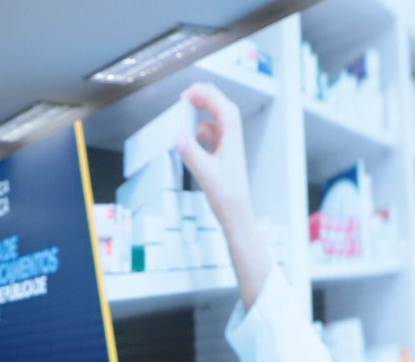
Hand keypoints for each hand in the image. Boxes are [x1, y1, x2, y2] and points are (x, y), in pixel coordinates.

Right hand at [175, 82, 251, 228]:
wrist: (236, 214)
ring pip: (213, 120)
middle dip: (201, 99)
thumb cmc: (227, 196)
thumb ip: (191, 152)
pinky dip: (199, 133)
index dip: (203, 94)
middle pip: (219, 106)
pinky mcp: (222, 155)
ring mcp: (228, 145)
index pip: (220, 103)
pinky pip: (210, 135)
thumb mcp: (206, 173)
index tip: (185, 95)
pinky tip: (190, 142)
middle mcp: (232, 137)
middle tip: (183, 101)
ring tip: (183, 122)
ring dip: (199, 117)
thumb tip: (178, 135)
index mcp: (232, 136)